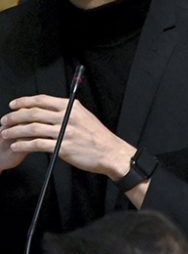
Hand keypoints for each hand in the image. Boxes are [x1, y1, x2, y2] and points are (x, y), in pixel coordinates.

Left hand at [0, 95, 132, 177]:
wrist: (111, 153)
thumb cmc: (98, 137)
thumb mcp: (85, 117)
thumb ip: (68, 111)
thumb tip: (50, 108)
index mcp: (71, 108)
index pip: (42, 100)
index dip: (24, 101)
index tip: (13, 105)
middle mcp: (67, 118)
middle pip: (34, 113)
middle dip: (14, 117)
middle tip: (4, 120)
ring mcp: (65, 133)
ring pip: (32, 129)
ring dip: (15, 131)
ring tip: (5, 133)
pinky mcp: (63, 147)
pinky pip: (37, 144)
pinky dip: (23, 145)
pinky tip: (16, 146)